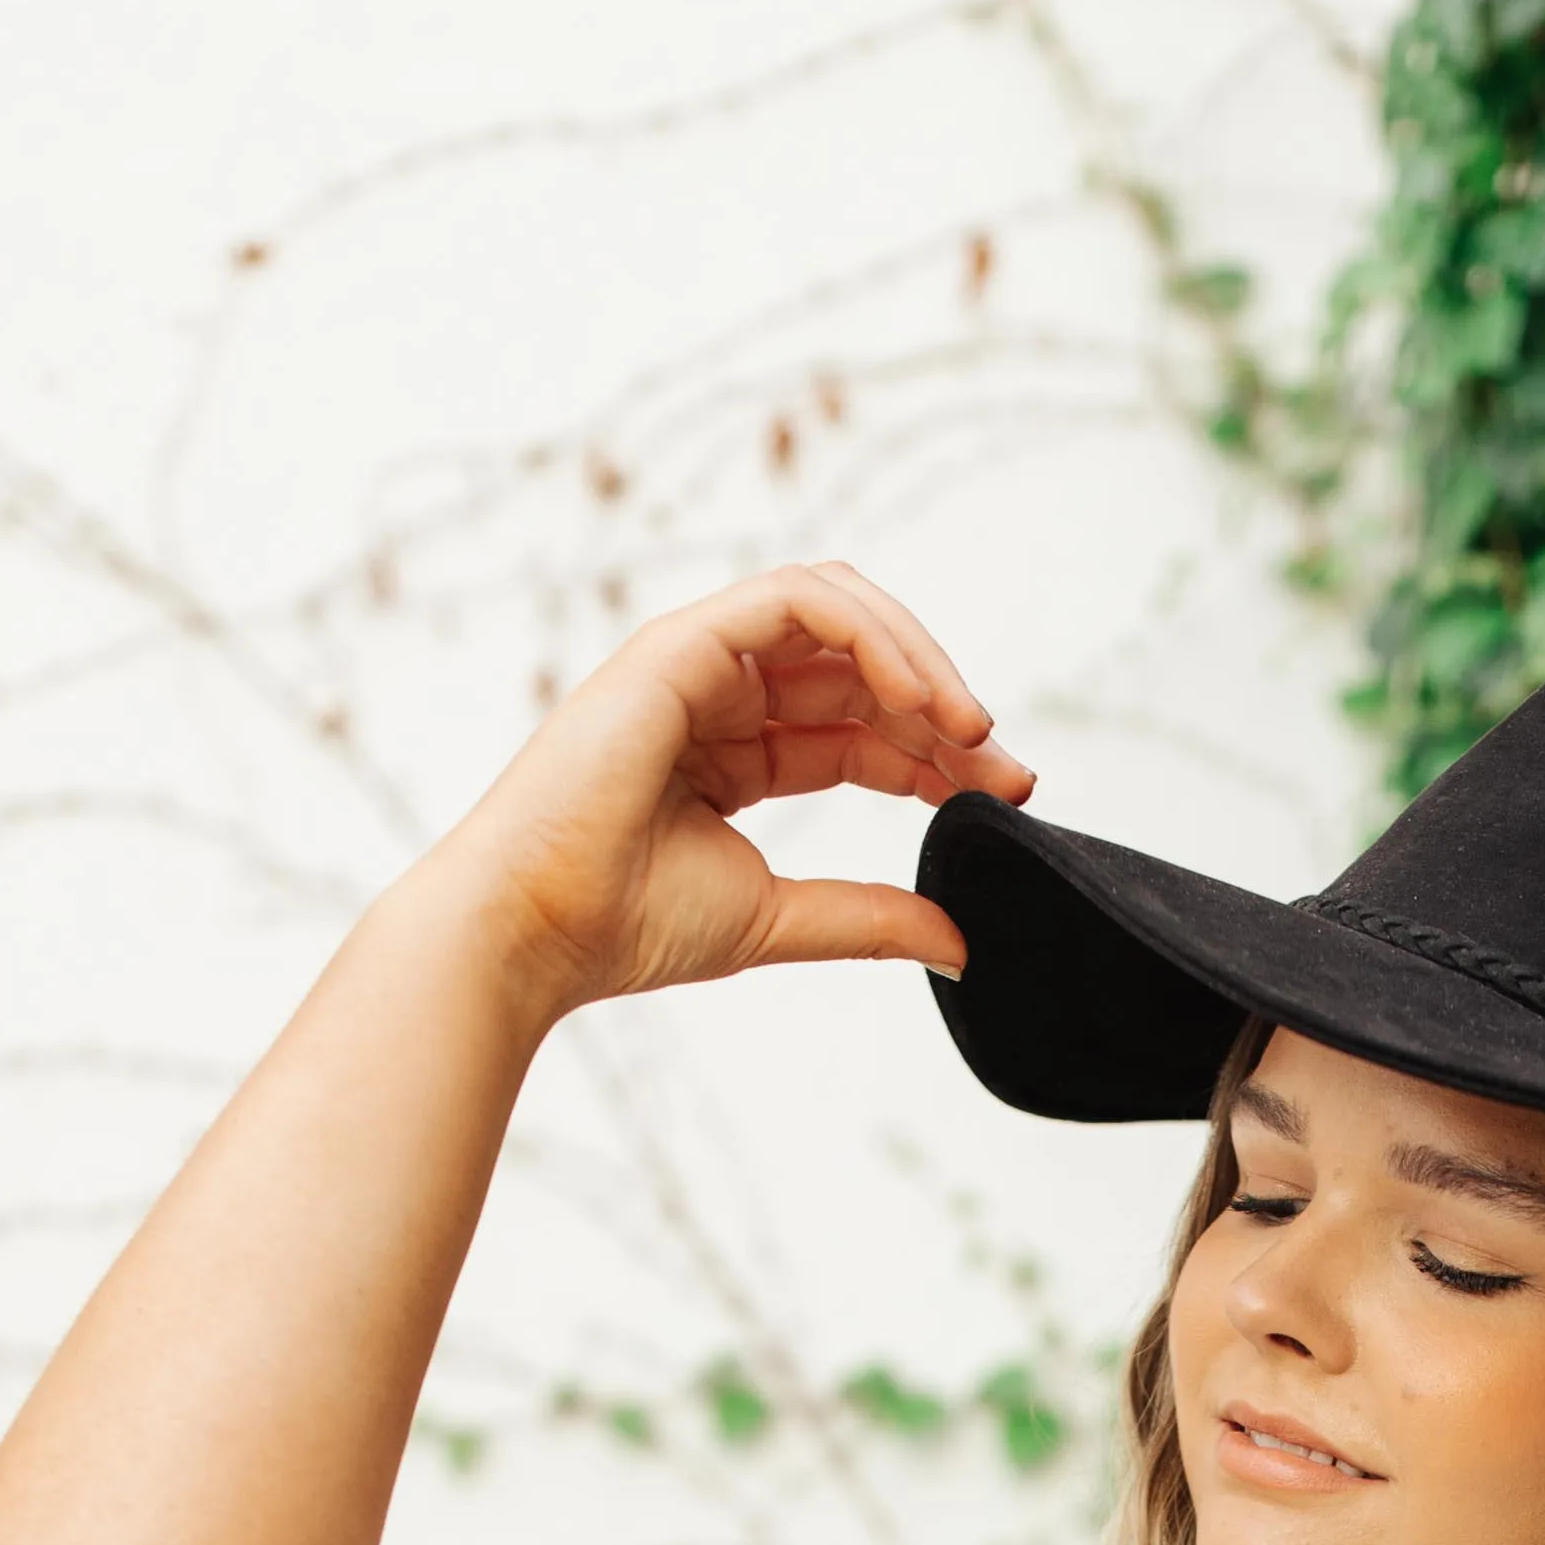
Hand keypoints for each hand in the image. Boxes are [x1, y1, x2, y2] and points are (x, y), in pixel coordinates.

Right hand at [439, 561, 1032, 1022]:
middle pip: (860, 668)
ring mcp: (696, 661)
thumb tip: (957, 944)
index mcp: (734, 753)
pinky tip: (917, 696)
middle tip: (1008, 768)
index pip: (860, 728)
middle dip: (945, 711)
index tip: (1005, 796)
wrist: (536, 929)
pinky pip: (795, 600)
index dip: (937, 755)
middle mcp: (718, 696)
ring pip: (836, 612)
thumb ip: (867, 919)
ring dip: (917, 660)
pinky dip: (867, 633)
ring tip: (972, 729)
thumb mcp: (778, 918)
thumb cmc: (623, 926)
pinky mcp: (679, 643)